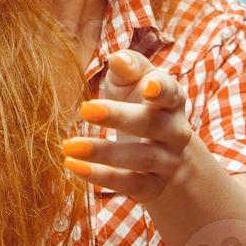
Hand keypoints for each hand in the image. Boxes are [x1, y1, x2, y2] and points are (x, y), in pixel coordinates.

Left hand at [61, 49, 191, 204]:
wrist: (166, 154)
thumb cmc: (141, 104)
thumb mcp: (136, 81)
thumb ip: (129, 67)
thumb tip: (117, 58)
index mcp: (172, 99)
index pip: (170, 92)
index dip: (161, 88)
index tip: (146, 85)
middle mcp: (175, 131)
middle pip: (151, 124)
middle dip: (119, 117)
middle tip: (85, 109)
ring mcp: (168, 161)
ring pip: (141, 158)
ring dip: (104, 152)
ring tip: (69, 146)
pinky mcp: (154, 187)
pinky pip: (131, 184)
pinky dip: (102, 177)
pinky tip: (73, 166)